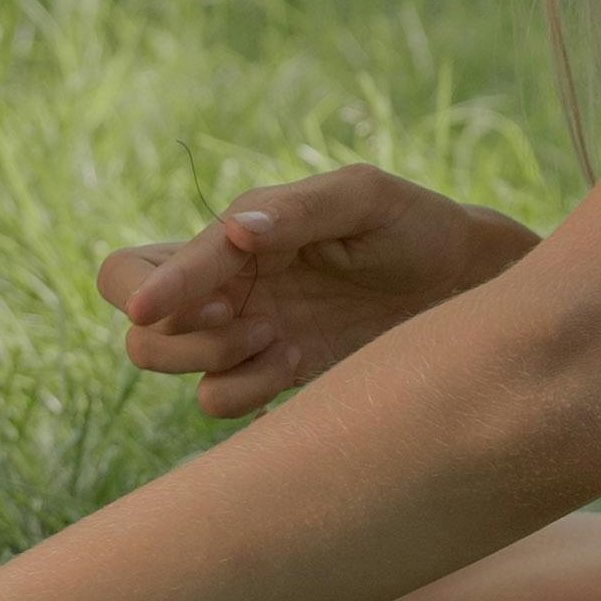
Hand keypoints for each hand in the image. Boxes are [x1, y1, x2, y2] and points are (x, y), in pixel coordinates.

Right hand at [94, 165, 529, 417]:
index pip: (137, 269)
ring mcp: (245, 335)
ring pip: (168, 367)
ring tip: (278, 340)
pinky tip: (294, 364)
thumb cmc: (411, 225)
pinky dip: (244, 392)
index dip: (154, 292)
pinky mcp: (273, 376)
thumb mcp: (363, 199)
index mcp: (230, 237)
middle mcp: (223, 287)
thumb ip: (297, 212)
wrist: (463, 285)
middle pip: (138, 330)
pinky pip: (219, 401)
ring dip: (212, 363)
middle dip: (176, 339)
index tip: (192, 309)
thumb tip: (233, 233)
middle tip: (246, 323)